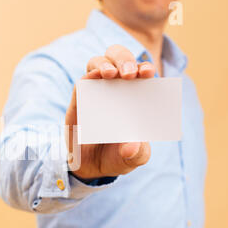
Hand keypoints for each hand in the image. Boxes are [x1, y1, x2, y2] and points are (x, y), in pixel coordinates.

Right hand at [65, 45, 154, 179]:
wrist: (92, 168)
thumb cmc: (118, 157)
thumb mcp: (134, 158)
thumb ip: (138, 153)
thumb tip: (131, 145)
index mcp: (136, 96)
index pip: (141, 73)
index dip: (145, 67)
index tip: (148, 73)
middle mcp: (116, 89)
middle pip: (119, 59)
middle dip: (125, 60)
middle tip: (129, 74)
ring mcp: (96, 92)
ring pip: (98, 63)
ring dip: (105, 64)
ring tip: (110, 75)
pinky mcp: (79, 101)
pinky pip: (82, 83)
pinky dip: (88, 77)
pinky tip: (94, 77)